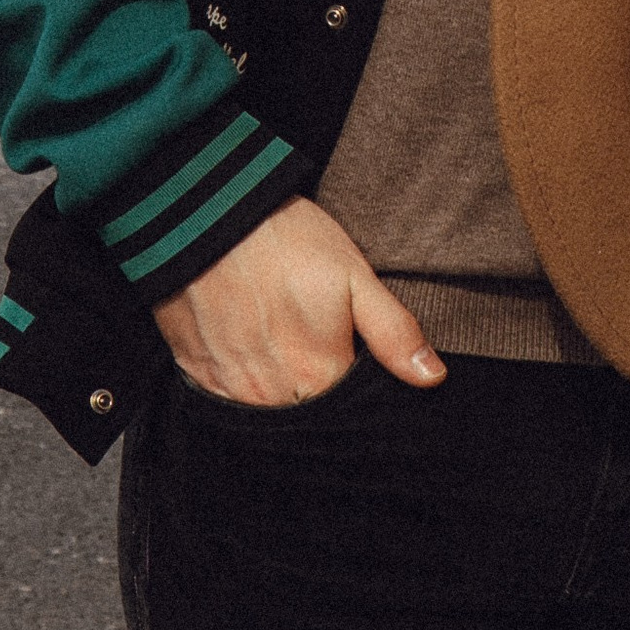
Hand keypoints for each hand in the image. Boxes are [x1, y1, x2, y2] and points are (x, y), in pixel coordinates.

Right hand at [152, 197, 443, 407]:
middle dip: (318, 393)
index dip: (356, 388)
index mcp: (317, 376)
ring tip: (284, 343)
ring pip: (268, 412)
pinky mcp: (197, 376)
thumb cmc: (283, 239)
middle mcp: (272, 396)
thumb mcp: (352, 274)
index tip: (351, 357)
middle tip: (314, 343)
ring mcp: (231, 389)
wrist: (204, 214)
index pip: (349, 412)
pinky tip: (251, 349)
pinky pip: (228, 401)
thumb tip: (433, 378)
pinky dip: (243, 384)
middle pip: (307, 415)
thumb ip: (393, 332)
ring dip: (281, 391)